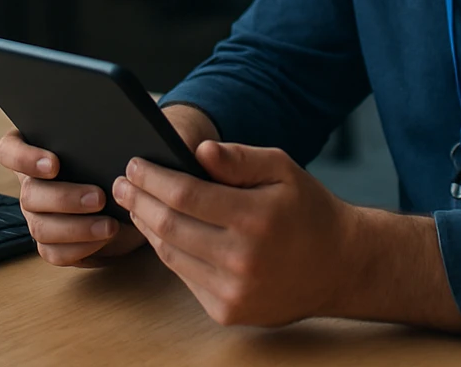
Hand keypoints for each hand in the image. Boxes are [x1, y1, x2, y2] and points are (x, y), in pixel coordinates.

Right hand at [0, 104, 218, 267]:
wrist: (139, 182)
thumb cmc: (133, 149)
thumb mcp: (137, 133)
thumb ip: (136, 128)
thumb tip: (151, 133)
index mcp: (36, 146)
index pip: (9, 150)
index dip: (26, 158)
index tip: (56, 162)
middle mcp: (31, 182)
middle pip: (28, 194)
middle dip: (63, 198)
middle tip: (98, 197)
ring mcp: (39, 214)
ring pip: (39, 227)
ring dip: (74, 228)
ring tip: (109, 225)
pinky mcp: (54, 241)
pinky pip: (53, 252)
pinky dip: (77, 248)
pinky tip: (103, 240)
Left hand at [112, 140, 360, 325]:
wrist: (339, 266)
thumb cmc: (307, 210)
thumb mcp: (282, 169)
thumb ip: (239, 158)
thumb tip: (198, 150)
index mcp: (255, 218)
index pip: (185, 194)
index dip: (153, 177)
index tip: (135, 163)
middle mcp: (242, 259)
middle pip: (169, 225)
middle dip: (138, 200)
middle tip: (121, 183)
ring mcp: (233, 291)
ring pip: (170, 254)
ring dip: (146, 226)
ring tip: (134, 204)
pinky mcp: (227, 311)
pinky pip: (184, 276)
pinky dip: (168, 251)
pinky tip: (160, 232)